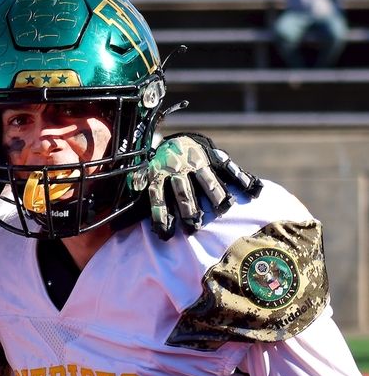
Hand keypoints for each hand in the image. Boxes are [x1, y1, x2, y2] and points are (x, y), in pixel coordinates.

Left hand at [147, 133, 262, 239]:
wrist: (178, 140)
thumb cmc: (161, 167)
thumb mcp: (146, 176)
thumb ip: (139, 194)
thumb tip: (121, 217)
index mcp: (159, 174)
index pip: (157, 195)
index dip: (160, 215)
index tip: (165, 234)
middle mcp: (178, 168)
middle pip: (183, 191)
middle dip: (189, 209)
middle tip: (194, 226)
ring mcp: (198, 163)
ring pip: (207, 180)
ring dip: (214, 196)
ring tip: (221, 210)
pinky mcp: (214, 158)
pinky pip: (230, 169)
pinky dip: (243, 180)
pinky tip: (255, 192)